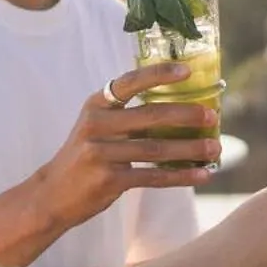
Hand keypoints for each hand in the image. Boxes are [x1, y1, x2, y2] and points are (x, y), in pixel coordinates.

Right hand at [34, 64, 220, 227]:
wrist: (51, 195)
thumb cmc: (84, 157)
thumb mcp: (96, 127)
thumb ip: (126, 116)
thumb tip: (179, 109)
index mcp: (96, 106)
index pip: (130, 83)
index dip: (159, 74)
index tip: (187, 71)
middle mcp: (97, 125)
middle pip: (150, 116)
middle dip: (186, 115)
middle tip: (212, 116)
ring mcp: (101, 154)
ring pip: (156, 150)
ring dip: (190, 149)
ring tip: (215, 149)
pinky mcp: (109, 181)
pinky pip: (153, 177)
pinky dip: (181, 176)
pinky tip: (201, 175)